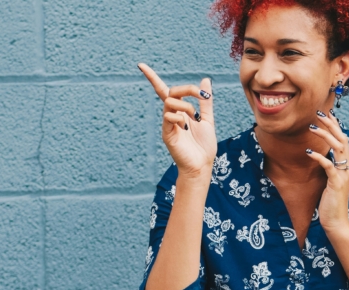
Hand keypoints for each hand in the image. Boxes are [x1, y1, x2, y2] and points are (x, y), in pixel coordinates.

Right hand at [138, 63, 216, 177]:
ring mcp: (167, 124)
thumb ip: (205, 101)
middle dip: (187, 89)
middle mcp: (171, 116)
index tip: (140, 65)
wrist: (202, 165)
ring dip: (186, 105)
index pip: (164, 90)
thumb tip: (205, 80)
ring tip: (195, 118)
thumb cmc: (204, 145)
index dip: (152, 77)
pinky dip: (180, 118)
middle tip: (202, 95)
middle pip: (170, 92)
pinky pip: (168, 117)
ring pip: (169, 102)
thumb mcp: (208, 119)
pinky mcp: (166, 134)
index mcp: (180, 111)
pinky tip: (186, 128)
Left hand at [306, 110, 348, 231]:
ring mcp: (343, 175)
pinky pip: (329, 166)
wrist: (336, 222)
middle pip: (342, 140)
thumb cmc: (331, 203)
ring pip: (338, 149)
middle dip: (331, 125)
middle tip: (319, 113)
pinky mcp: (336, 183)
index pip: (343, 141)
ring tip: (312, 127)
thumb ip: (330, 169)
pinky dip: (320, 157)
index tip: (327, 114)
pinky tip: (309, 152)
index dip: (336, 127)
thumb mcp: (330, 182)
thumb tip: (322, 157)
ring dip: (325, 135)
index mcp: (345, 167)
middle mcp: (347, 168)